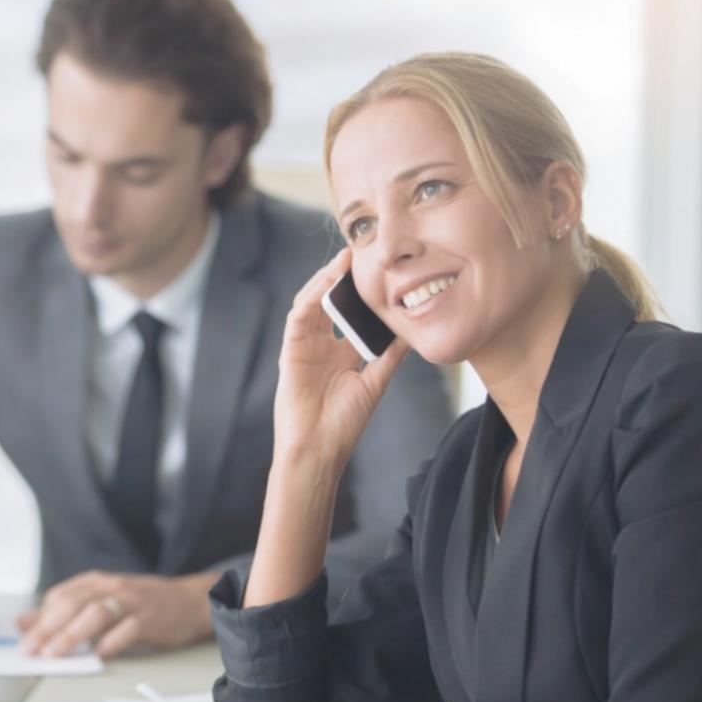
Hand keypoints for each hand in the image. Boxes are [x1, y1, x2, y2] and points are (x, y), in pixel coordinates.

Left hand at [15, 570, 216, 658]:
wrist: (189, 602)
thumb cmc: (140, 604)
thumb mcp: (100, 601)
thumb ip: (62, 613)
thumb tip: (22, 624)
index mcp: (96, 583)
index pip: (60, 597)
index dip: (40, 620)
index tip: (24, 643)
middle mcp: (111, 588)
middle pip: (73, 604)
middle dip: (48, 628)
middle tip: (32, 651)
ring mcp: (132, 602)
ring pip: (96, 613)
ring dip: (73, 634)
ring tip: (56, 654)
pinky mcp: (151, 618)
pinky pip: (129, 628)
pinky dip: (112, 641)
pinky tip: (100, 654)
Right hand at [272, 248, 408, 477]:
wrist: (319, 448)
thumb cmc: (344, 422)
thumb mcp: (375, 382)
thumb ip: (389, 355)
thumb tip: (410, 330)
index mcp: (341, 352)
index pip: (350, 313)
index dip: (361, 291)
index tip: (380, 270)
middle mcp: (321, 345)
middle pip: (330, 302)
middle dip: (342, 277)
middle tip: (361, 252)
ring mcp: (304, 346)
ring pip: (313, 303)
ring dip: (326, 280)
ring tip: (344, 260)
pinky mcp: (290, 350)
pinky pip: (299, 317)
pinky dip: (311, 298)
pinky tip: (326, 284)